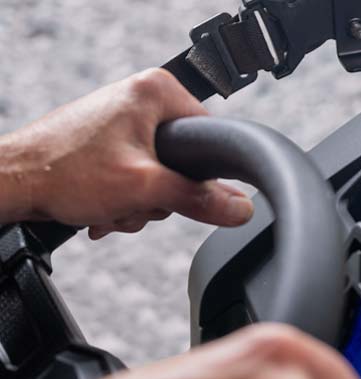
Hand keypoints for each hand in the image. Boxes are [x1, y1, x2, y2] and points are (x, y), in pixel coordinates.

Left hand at [0, 68, 253, 238]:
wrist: (11, 182)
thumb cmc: (63, 171)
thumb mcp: (145, 189)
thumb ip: (199, 199)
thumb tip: (241, 209)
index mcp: (157, 91)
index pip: (211, 138)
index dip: (198, 175)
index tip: (169, 189)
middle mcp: (141, 98)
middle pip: (184, 162)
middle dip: (158, 194)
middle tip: (131, 198)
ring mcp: (123, 119)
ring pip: (159, 174)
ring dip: (138, 202)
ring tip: (109, 204)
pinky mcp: (107, 140)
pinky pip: (137, 175)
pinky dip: (122, 198)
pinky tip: (101, 206)